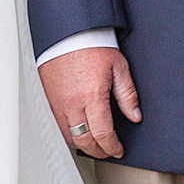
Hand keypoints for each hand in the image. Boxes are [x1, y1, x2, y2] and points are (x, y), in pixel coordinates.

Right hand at [40, 45, 140, 160]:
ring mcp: (57, 102)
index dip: (112, 147)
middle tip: (108, 150)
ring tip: (94, 144)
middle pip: (84, 140)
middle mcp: (72, 102)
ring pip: (68, 136)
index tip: (118, 149)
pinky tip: (78, 132)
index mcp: (92, 96)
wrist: (69, 32)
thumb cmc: (92, 45)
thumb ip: (127, 95)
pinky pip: (57, 125)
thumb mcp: (118, 67)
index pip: (102, 134)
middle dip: (98, 151)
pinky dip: (69, 134)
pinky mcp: (48, 98)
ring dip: (82, 144)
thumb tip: (135, 116)